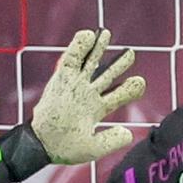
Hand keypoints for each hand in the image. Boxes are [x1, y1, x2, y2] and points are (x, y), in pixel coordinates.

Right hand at [31, 29, 148, 164]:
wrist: (42, 145)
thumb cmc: (64, 148)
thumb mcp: (93, 148)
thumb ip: (112, 141)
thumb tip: (128, 133)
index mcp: (96, 110)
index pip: (117, 96)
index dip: (130, 89)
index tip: (140, 81)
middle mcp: (86, 95)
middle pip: (107, 76)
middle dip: (119, 65)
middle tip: (131, 53)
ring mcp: (74, 85)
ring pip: (90, 63)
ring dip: (98, 49)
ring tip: (106, 34)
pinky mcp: (61, 79)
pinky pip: (71, 59)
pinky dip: (79, 46)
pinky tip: (88, 34)